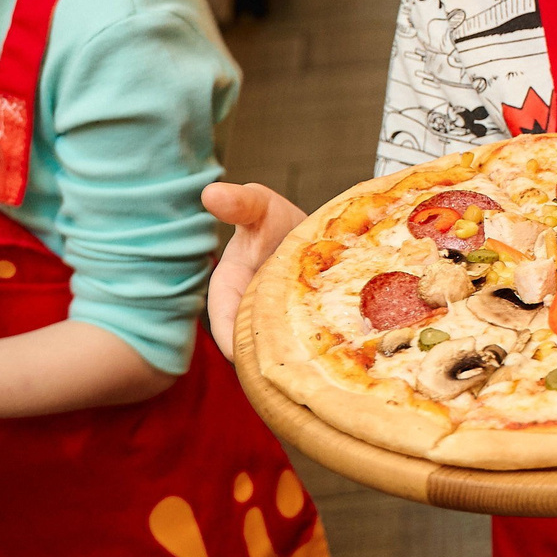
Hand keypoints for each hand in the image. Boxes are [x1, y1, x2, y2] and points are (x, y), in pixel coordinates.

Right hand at [204, 181, 308, 359]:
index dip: (234, 341)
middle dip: (274, 357)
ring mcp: (278, 329)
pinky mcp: (304, 333)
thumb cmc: (275, 220)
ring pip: (284, 354)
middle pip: (256, 348)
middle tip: (298, 364)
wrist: (312, 229)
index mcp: (229, 293)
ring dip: (302, 357)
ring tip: (325, 362)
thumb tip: (211, 192)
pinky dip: (323, 351)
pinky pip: (310, 349)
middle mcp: (249, 316)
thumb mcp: (260, 207)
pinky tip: (345, 353)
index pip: (224, 325)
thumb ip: (240, 203)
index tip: (248, 354)